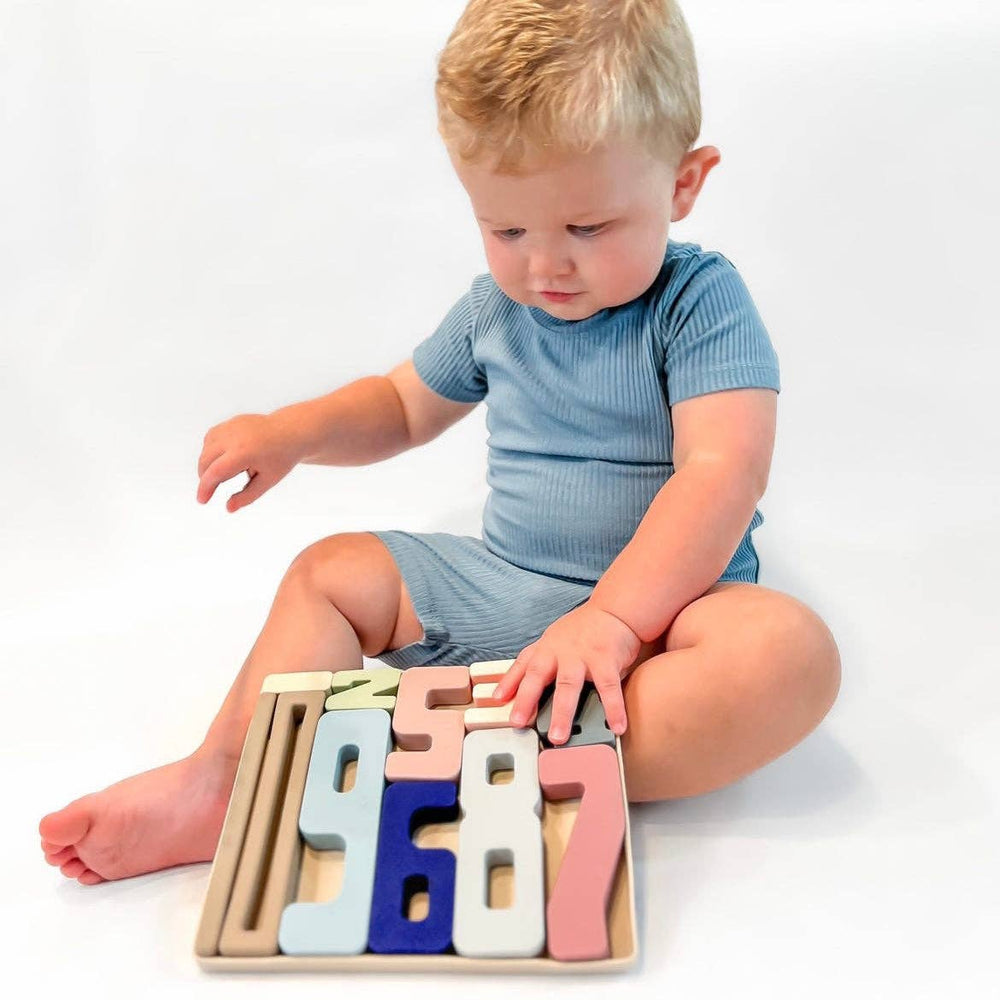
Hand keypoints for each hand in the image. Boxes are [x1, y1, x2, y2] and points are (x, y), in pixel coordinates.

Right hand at [196, 412, 301, 510]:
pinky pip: (212, 438)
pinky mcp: (231, 422)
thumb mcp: (268, 481)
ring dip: (207, 464)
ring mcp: (231, 426)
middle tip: (211, 491)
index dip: (205, 487)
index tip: (202, 500)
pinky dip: (211, 450)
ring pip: (206, 448)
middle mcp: (234, 436)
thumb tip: (228, 508)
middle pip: (206, 460)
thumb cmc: (281, 459)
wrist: (292, 432)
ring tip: (222, 475)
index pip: (216, 472)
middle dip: (205, 477)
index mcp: (244, 452)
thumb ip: (248, 496)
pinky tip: (222, 459)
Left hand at [493, 602, 641, 744]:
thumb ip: (540, 661)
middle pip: (538, 676)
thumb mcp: (555, 641)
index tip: (497, 699)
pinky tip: (616, 726)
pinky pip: (608, 687)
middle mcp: (560, 651)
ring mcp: (582, 655)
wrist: (614, 610)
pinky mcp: (606, 659)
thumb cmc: (584, 629)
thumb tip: (520, 689)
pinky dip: (613, 708)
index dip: (509, 681)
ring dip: (562, 712)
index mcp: (546, 648)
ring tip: (558, 737)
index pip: (523, 664)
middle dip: (526, 699)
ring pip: (569, 685)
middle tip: (518, 723)